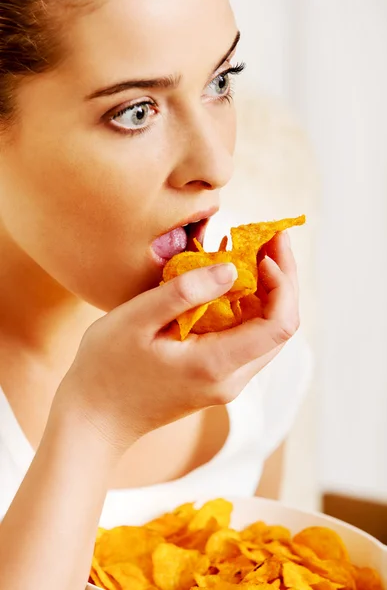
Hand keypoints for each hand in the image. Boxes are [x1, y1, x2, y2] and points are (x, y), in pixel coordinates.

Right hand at [54, 231, 298, 452]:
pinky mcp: (217, 379)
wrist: (96, 418)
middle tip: (268, 237)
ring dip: (266, 291)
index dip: (283, 282)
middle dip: (281, 279)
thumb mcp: (136, 320)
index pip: (279, 324)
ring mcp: (226, 382)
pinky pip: (245, 339)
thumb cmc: (107, 368)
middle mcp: (231, 379)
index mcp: (216, 365)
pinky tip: (227, 280)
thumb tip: (232, 269)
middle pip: (280, 326)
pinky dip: (245, 306)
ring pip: (266, 332)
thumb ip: (185, 292)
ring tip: (250, 250)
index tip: (265, 249)